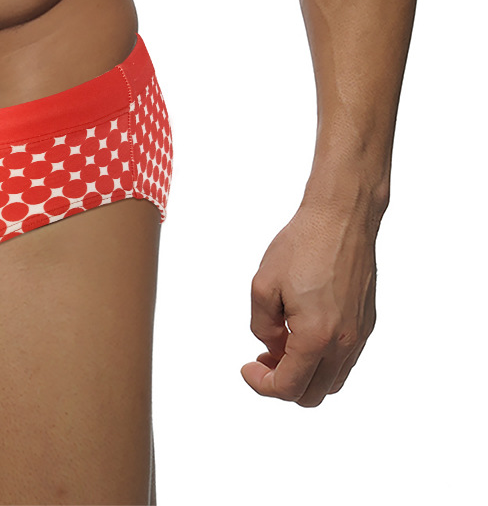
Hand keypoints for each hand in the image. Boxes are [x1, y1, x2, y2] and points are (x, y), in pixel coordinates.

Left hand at [241, 202, 376, 406]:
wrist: (342, 219)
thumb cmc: (302, 246)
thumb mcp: (263, 285)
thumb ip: (262, 326)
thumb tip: (272, 346)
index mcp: (317, 338)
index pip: (289, 387)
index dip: (262, 384)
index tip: (248, 366)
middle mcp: (344, 343)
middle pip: (313, 394)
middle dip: (283, 383)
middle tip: (262, 358)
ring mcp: (360, 335)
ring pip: (332, 381)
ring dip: (305, 374)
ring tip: (280, 345)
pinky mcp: (366, 323)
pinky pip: (345, 359)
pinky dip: (322, 359)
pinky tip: (302, 332)